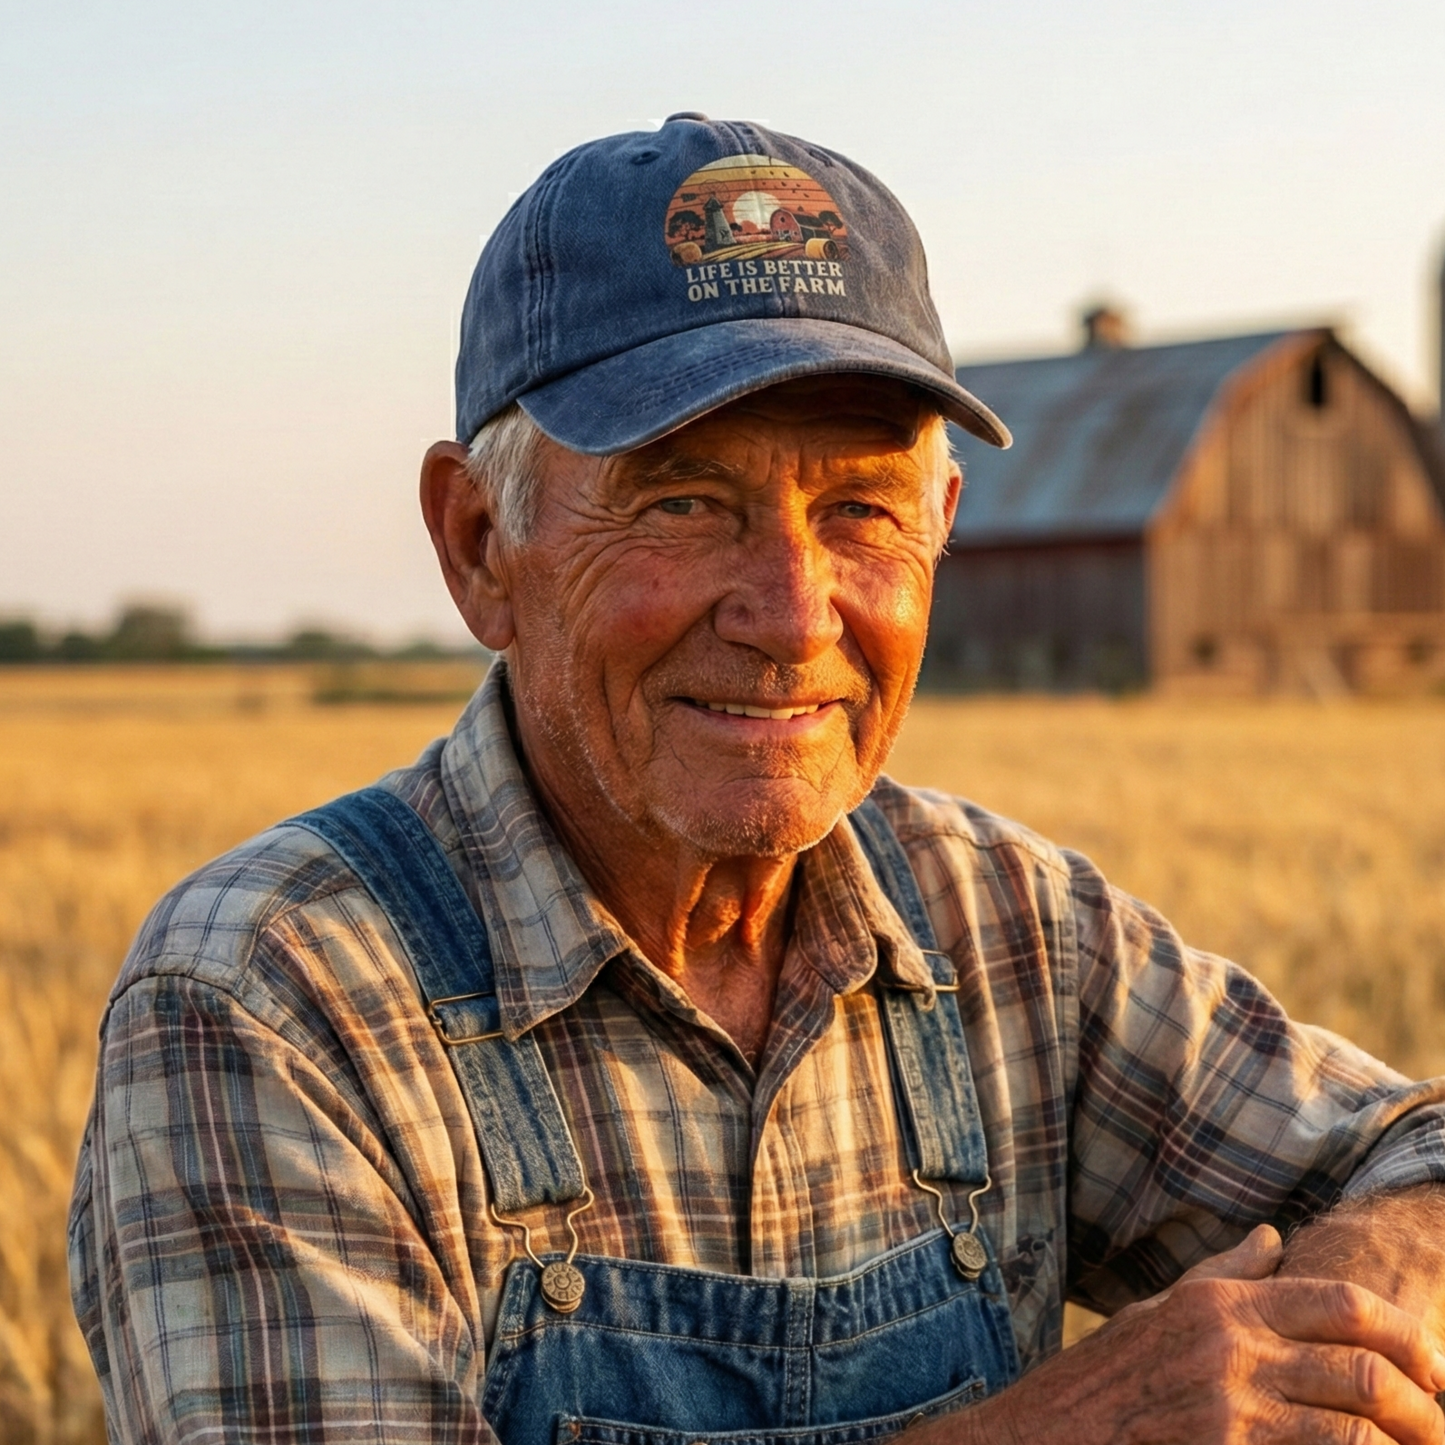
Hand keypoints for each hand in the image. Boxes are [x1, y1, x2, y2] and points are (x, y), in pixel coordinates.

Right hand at [911, 1226, 1444, 1444]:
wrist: (1038, 1439)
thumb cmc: (1096, 1384)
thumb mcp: (1155, 1313)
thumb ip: (1223, 1274)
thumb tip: (1275, 1236)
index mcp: (1219, 1303)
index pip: (1342, 1304)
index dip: (1408, 1336)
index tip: (1436, 1367)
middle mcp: (1230, 1346)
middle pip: (1364, 1365)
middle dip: (1426, 1402)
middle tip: (1442, 1421)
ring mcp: (1230, 1406)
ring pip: (1357, 1423)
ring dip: (1405, 1443)